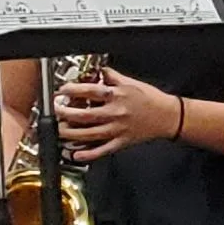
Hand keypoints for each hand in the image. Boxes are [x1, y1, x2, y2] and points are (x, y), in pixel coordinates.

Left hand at [56, 67, 179, 161]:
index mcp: (118, 96)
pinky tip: (76, 154)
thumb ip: (112, 77)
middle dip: (66, 114)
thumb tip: (99, 70)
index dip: (73, 90)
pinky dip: (88, 154)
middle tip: (56, 111)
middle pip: (85, 115)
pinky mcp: (121, 142)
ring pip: (89, 134)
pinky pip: (102, 150)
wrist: (168, 116)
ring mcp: (118, 129)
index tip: (62, 91)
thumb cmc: (150, 99)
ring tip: (60, 130)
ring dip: (71, 134)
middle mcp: (116, 113)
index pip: (90, 92)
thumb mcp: (131, 83)